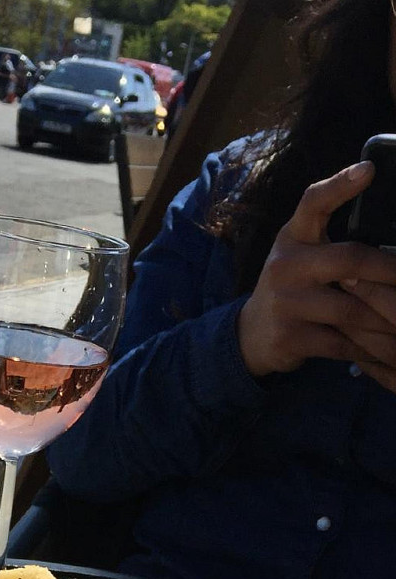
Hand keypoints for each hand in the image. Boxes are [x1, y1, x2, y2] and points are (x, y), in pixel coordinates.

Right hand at [238, 160, 395, 389]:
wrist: (252, 334)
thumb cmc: (293, 287)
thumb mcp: (302, 254)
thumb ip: (334, 243)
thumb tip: (390, 250)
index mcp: (294, 237)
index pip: (314, 202)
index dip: (340, 186)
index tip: (370, 169)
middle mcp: (286, 266)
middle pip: (349, 260)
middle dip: (390, 271)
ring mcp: (286, 303)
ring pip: (352, 311)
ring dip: (387, 321)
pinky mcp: (290, 337)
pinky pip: (342, 344)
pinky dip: (369, 350)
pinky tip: (386, 352)